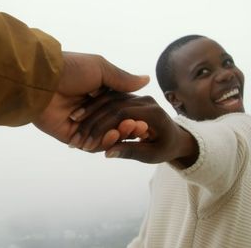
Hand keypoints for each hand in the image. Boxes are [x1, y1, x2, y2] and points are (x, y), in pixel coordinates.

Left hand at [32, 52, 148, 143]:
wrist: (42, 80)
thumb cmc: (70, 69)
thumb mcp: (100, 69)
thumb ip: (122, 79)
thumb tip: (146, 79)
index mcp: (97, 92)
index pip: (120, 108)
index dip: (132, 113)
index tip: (145, 117)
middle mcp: (89, 109)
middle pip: (113, 124)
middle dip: (128, 126)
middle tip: (142, 126)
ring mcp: (80, 124)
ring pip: (104, 136)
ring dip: (118, 134)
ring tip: (129, 129)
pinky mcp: (70, 136)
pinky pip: (90, 144)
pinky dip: (103, 142)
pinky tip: (113, 135)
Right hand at [71, 92, 197, 165]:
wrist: (178, 138)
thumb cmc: (166, 149)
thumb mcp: (151, 155)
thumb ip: (130, 151)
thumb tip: (108, 153)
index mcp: (153, 112)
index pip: (121, 114)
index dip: (101, 128)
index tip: (86, 143)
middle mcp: (145, 100)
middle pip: (112, 105)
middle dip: (91, 121)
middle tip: (74, 136)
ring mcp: (137, 96)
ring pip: (108, 99)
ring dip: (89, 111)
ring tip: (72, 123)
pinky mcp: (130, 97)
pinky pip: (109, 98)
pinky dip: (94, 106)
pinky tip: (79, 115)